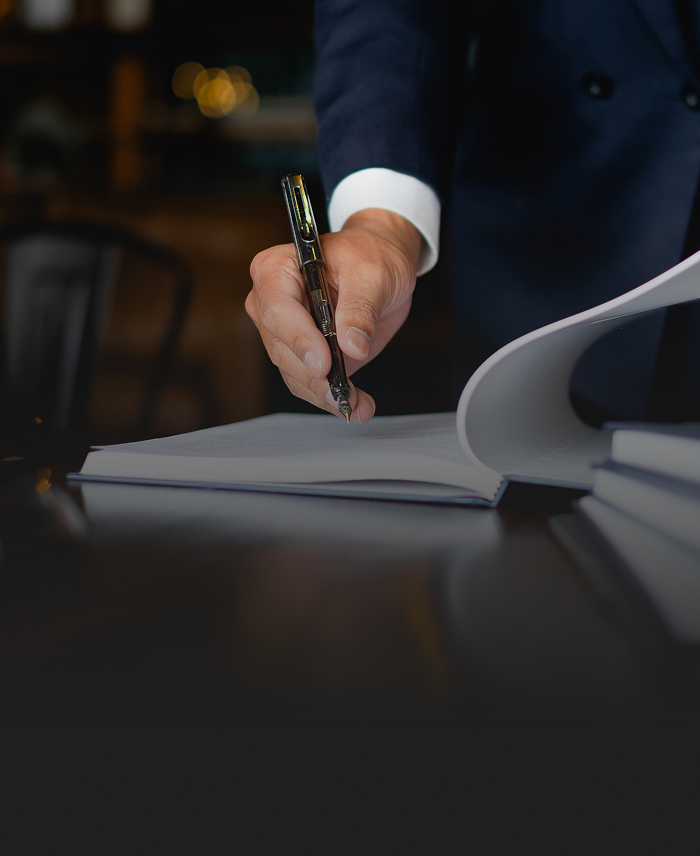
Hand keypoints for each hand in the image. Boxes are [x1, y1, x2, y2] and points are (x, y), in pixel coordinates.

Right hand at [246, 209, 422, 422]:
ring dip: (324, 393)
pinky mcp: (303, 354)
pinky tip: (357, 405)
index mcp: (277, 269)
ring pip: (293, 373)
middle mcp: (271, 302)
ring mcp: (285, 331)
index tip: (324, 364)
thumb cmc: (370, 254)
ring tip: (358, 404)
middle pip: (281, 349)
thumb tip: (352, 345)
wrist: (381, 264)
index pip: (278, 310)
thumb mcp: (373, 273)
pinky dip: (332, 397)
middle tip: (344, 393)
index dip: (299, 340)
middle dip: (314, 376)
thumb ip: (361, 308)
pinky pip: (308, 382)